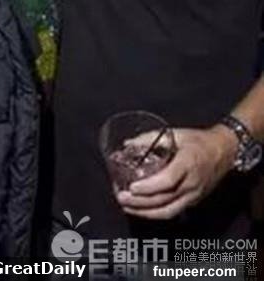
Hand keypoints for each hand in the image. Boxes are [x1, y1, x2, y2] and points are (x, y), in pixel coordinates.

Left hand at [115, 126, 236, 219]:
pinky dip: (156, 214)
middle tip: (121, 197)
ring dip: (145, 212)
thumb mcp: (176, 133)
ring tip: (127, 206)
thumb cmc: (199, 141)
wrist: (224, 152)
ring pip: (168, 211)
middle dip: (141, 202)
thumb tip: (128, 144)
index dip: (149, 186)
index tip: (132, 187)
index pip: (168, 180)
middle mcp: (192, 183)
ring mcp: (193, 195)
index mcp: (188, 163)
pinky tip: (142, 210)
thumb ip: (150, 138)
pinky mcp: (193, 201)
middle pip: (165, 199)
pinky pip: (173, 212)